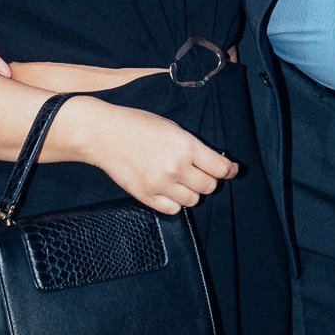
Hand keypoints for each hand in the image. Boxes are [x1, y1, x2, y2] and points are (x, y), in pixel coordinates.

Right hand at [83, 100, 237, 215]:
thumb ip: (193, 146)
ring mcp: (161, 184)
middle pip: (209, 186)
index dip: (230, 170)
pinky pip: (173, 210)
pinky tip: (169, 190)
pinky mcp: (146, 196)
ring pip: (193, 200)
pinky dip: (175, 203)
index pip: (221, 168)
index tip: (231, 170)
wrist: (103, 134)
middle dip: (209, 180)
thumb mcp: (172, 127)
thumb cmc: (137, 124)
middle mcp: (177, 167)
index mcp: (186, 146)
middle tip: (202, 173)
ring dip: (192, 192)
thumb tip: (213, 162)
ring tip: (183, 182)